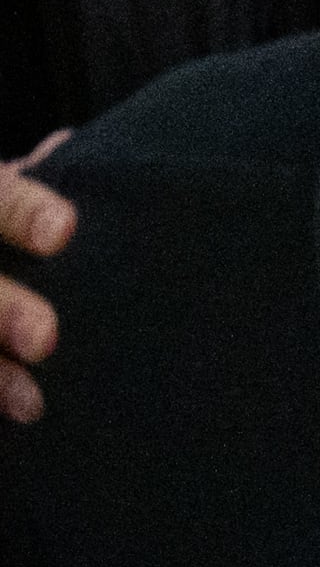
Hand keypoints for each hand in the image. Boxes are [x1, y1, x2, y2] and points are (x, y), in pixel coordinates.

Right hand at [0, 130, 75, 421]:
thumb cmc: (4, 233)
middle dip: (0, 308)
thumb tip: (67, 147)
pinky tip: (11, 418)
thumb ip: (37, 181)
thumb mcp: (8, 197)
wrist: (0, 263)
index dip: (18, 211)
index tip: (66, 232)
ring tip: (35, 404)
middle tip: (47, 339)